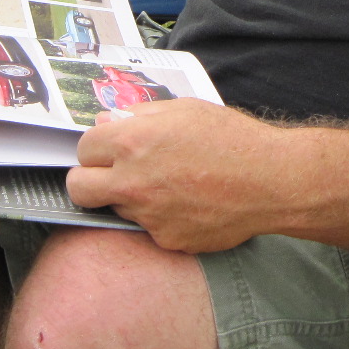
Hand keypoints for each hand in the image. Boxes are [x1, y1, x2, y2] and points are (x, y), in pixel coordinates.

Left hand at [69, 99, 296, 252]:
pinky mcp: (166, 239)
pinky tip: (188, 204)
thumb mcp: (184, 109)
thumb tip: (108, 122)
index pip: (82, 148)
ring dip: (130, 197)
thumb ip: (138, 115)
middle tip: (109, 175)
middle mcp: (133, 180)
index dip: (95, 147)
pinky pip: (149, 228)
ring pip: (116, 208)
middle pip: (78, 187)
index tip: (107, 150)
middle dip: (88, 179)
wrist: (270, 180)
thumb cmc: (231, 138)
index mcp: (133, 141)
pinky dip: (161, 218)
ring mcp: (147, 215)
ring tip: (168, 185)